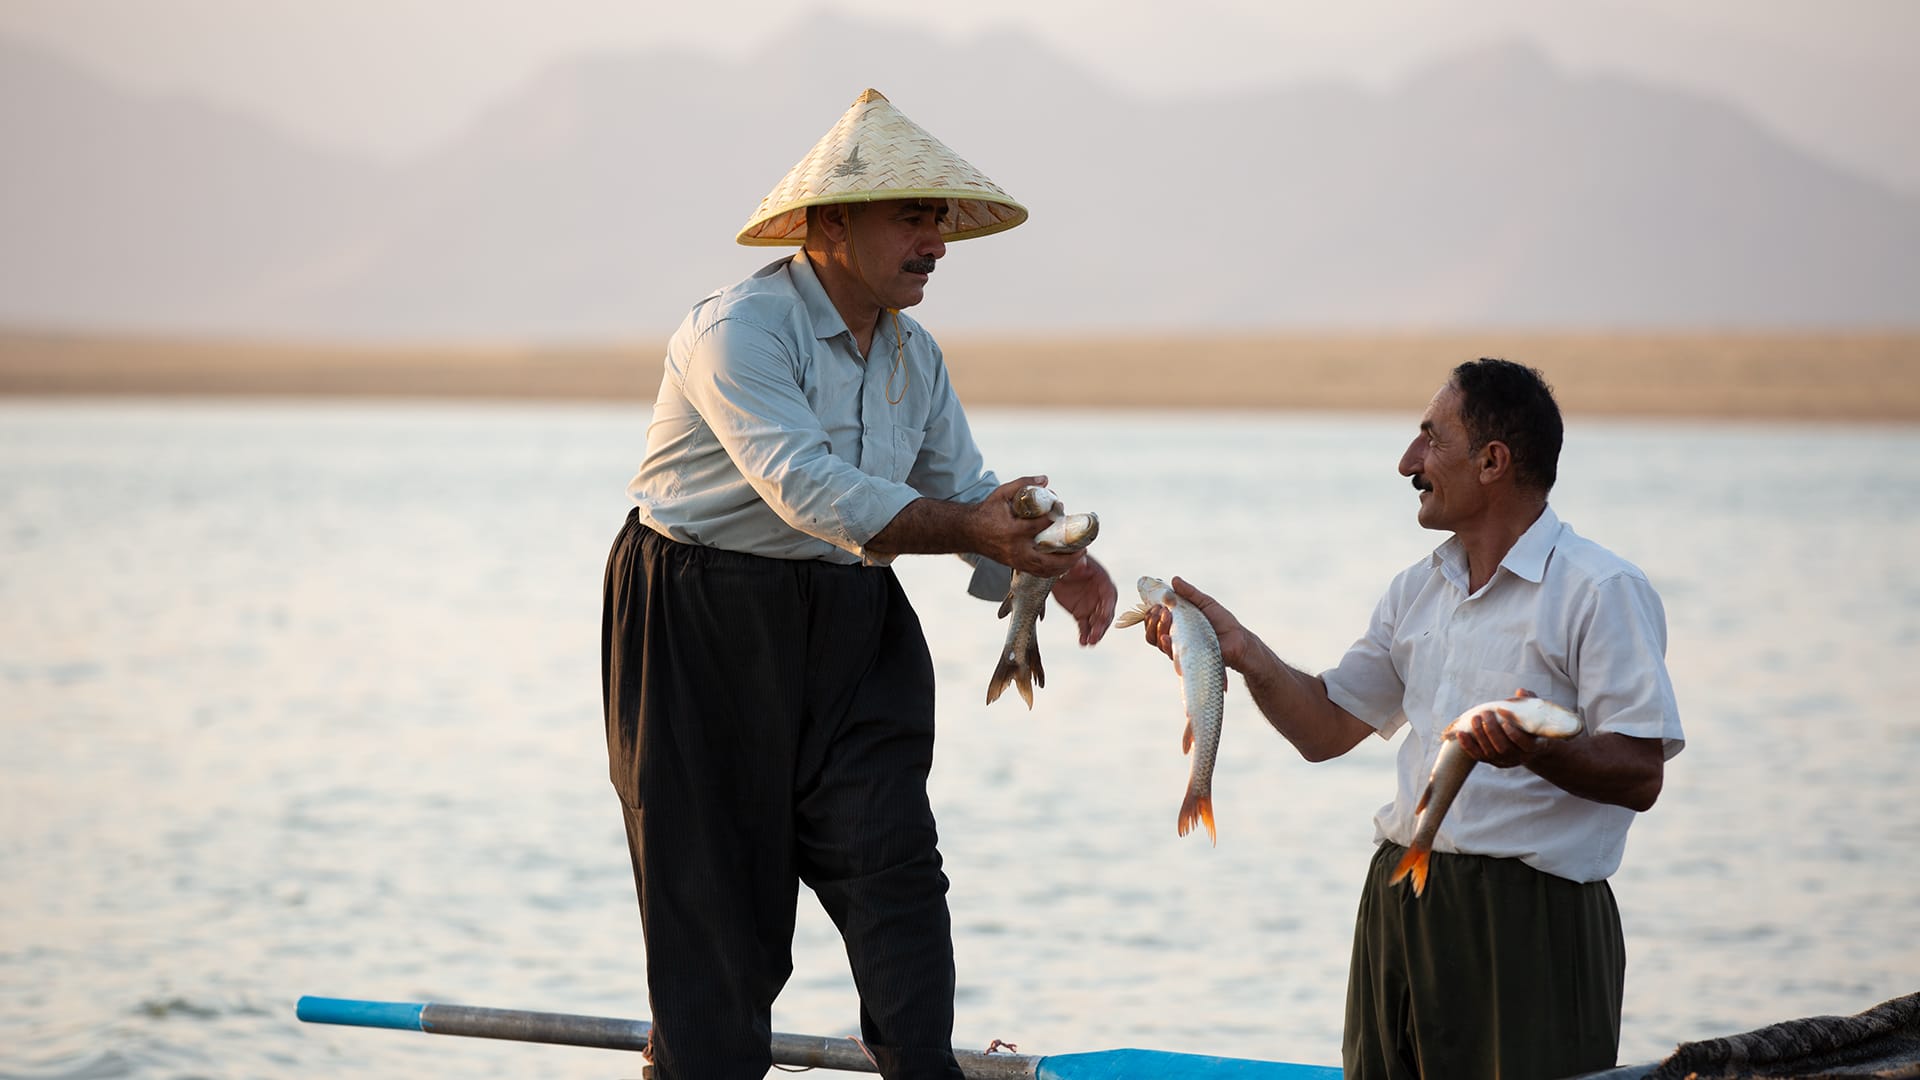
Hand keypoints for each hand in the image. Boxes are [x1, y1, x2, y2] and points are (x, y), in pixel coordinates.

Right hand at [971, 476, 1083, 576]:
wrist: (968, 531)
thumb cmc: (987, 510)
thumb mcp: (1002, 493)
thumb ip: (1023, 484)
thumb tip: (1046, 479)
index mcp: (1012, 530)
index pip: (1038, 527)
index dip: (1053, 519)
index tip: (1063, 509)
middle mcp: (1015, 549)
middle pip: (1048, 559)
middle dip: (1068, 555)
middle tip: (1083, 547)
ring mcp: (1016, 560)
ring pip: (1045, 570)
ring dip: (1064, 566)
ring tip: (1078, 556)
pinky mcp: (1015, 566)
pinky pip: (1038, 573)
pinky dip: (1053, 572)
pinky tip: (1064, 565)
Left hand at [1050, 554, 1116, 645]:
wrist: (1057, 571)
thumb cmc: (1068, 563)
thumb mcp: (1073, 561)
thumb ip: (1078, 563)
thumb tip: (1081, 562)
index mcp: (1103, 581)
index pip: (1109, 596)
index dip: (1107, 606)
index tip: (1103, 616)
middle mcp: (1100, 596)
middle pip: (1105, 613)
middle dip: (1101, 625)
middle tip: (1095, 636)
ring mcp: (1092, 606)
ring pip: (1097, 623)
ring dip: (1095, 633)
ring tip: (1089, 642)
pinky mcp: (1081, 614)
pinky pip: (1085, 627)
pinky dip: (1084, 635)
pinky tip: (1082, 642)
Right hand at [1138, 577, 1253, 672]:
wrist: (1237, 640)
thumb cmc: (1223, 622)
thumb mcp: (1205, 603)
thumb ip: (1190, 593)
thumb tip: (1174, 579)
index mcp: (1176, 623)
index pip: (1154, 619)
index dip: (1150, 611)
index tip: (1155, 602)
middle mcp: (1174, 637)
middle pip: (1151, 631)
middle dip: (1151, 619)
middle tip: (1161, 609)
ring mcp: (1178, 648)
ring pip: (1156, 641)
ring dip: (1156, 627)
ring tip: (1166, 615)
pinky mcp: (1184, 658)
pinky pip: (1168, 653)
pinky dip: (1164, 643)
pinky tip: (1166, 636)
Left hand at [1453, 689, 1542, 767]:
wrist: (1528, 744)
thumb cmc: (1532, 724)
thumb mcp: (1536, 714)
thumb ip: (1530, 702)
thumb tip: (1520, 691)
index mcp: (1535, 746)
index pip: (1526, 744)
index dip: (1515, 734)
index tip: (1505, 722)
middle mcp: (1520, 757)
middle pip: (1504, 748)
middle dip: (1492, 730)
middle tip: (1486, 713)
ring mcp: (1505, 761)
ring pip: (1491, 752)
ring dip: (1480, 735)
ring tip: (1475, 718)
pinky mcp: (1492, 761)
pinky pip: (1478, 756)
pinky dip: (1468, 745)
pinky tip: (1461, 733)